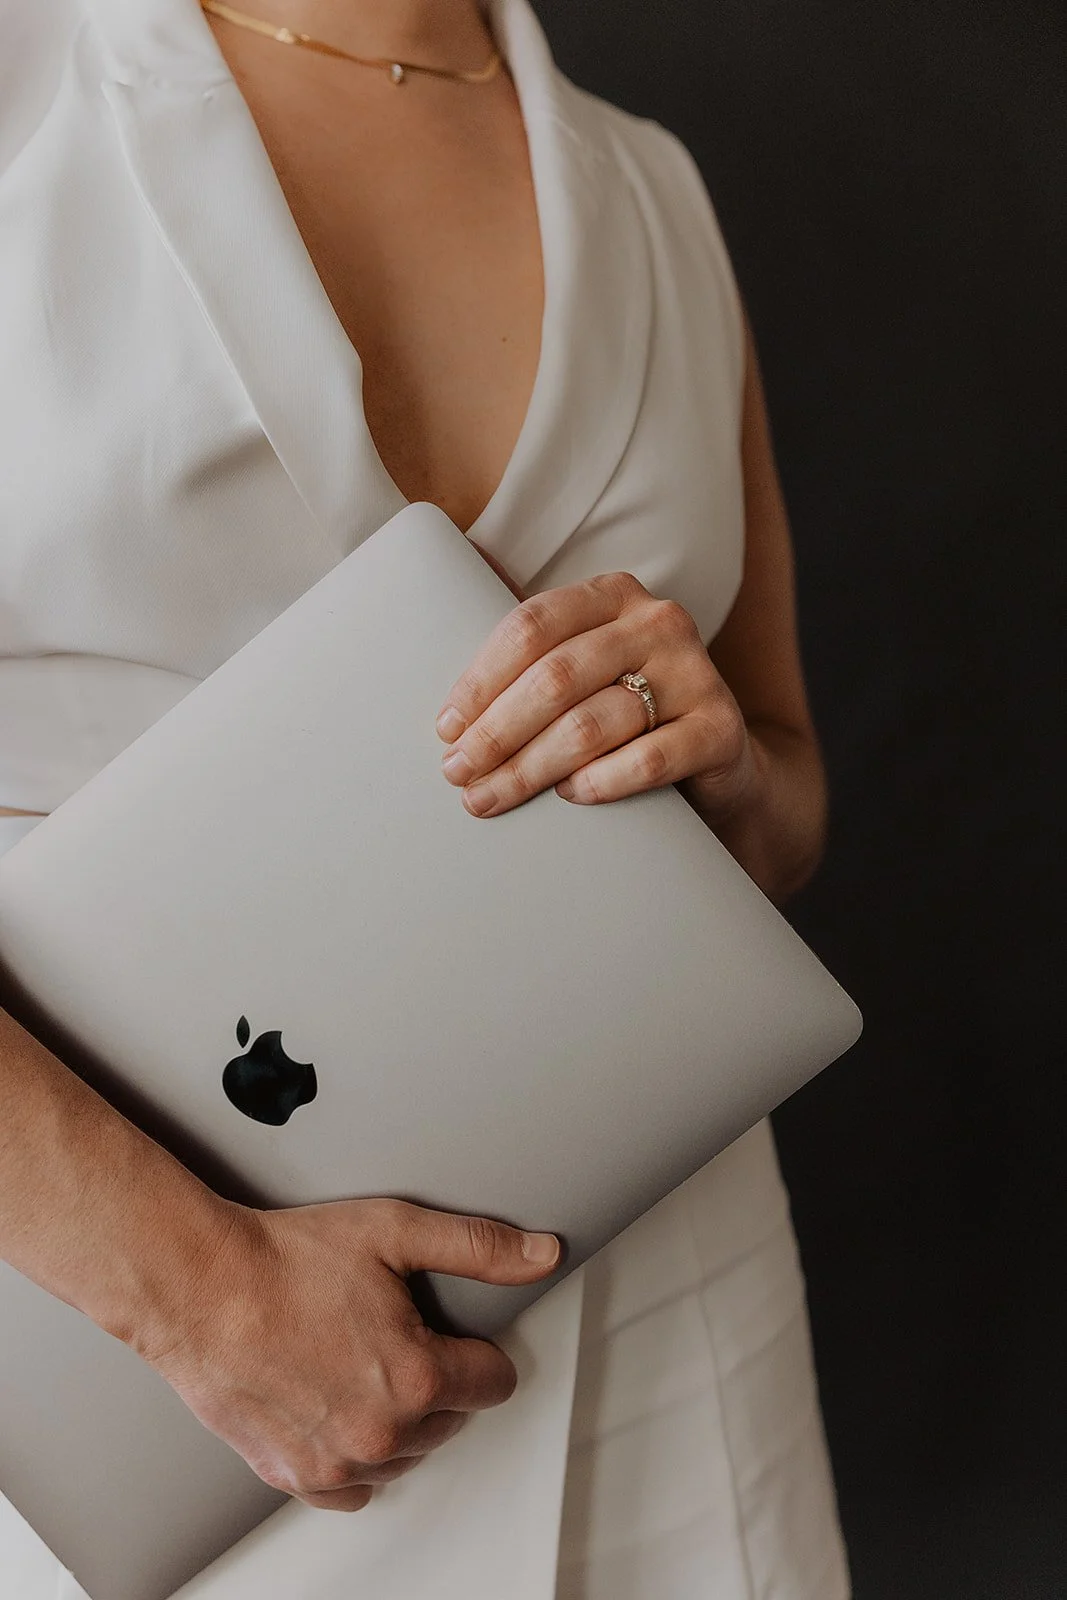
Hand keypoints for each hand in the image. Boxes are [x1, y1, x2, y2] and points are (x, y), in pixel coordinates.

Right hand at [140, 1197, 559, 1510]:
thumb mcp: (396, 1231)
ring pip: (406, 1454)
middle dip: (434, 1378)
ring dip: (397, 1418)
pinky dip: (355, 1454)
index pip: (494, 1382)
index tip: (450, 1331)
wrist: (201, 1288)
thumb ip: (479, 1246)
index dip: (475, 1348)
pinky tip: (337, 1403)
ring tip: (359, 1361)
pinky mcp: (297, 1477)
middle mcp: (383, 1432)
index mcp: (417, 1376)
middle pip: (451, 1418)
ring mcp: (338, 1462)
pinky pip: (355, 1487)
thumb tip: (541, 1254)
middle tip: (392, 1333)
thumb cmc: (287, 1258)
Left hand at [435, 568, 756, 822]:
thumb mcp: (585, 670)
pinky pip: (648, 757)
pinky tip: (568, 796)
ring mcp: (696, 673)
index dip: (481, 679)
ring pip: (593, 722)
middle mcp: (659, 622)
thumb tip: (462, 575)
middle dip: (495, 731)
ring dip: (530, 767)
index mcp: (615, 595)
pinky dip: (600, 781)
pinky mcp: (721, 728)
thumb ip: (533, 645)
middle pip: (555, 677)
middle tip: (459, 773)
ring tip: (491, 796)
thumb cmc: (628, 715)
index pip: (532, 626)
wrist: (717, 765)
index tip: (446, 728)